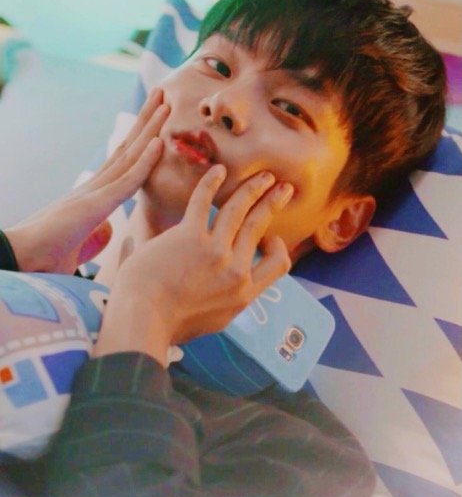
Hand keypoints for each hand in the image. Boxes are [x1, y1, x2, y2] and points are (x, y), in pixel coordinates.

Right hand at [5, 89, 169, 273]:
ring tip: (166, 102)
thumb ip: (94, 237)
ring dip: (150, 129)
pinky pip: (125, 181)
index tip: (156, 124)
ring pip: (128, 156)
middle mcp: (92, 188)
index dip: (140, 143)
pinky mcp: (92, 206)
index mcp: (91, 197)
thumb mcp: (77, 249)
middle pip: (126, 149)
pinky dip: (145, 161)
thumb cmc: (43, 260)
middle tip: (163, 95)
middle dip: (147, 122)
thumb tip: (109, 230)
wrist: (19, 262)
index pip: (121, 164)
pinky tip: (160, 142)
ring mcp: (92, 193)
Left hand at [94, 165, 293, 365]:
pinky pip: (204, 201)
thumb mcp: (210, 321)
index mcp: (243, 295)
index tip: (269, 237)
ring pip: (240, 210)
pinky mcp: (189, 237)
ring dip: (253, 188)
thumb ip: (222, 301)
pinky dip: (212, 182)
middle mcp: (235, 272)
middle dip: (273, 204)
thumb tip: (221, 293)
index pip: (278, 265)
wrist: (143, 321)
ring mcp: (214, 252)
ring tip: (262, 175)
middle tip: (283, 188)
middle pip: (260, 228)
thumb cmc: (168, 326)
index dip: (278, 247)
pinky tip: (217, 170)